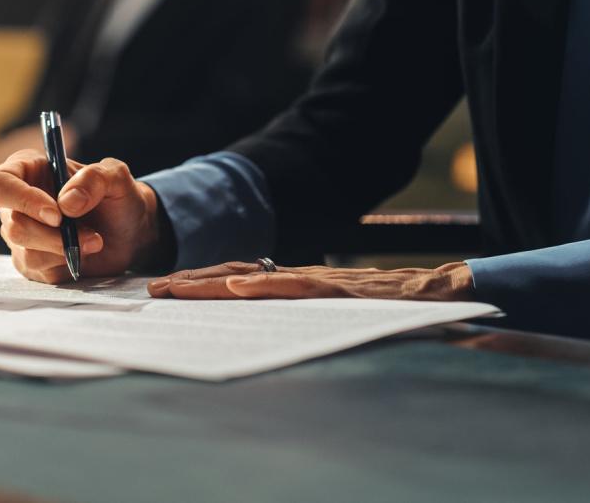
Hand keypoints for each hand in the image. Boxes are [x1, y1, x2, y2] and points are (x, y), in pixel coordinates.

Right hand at [0, 150, 164, 283]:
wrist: (129, 231)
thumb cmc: (117, 197)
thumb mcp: (117, 177)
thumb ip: (95, 178)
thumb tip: (66, 203)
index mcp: (26, 169)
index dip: (22, 200)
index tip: (58, 215)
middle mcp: (16, 202)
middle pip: (13, 226)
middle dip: (55, 235)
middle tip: (89, 234)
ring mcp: (20, 234)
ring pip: (26, 252)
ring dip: (66, 250)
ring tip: (93, 240)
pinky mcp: (30, 262)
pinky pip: (38, 271)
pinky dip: (66, 263)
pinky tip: (83, 253)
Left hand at [146, 261, 474, 300]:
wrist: (436, 292)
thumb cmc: (386, 306)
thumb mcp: (332, 311)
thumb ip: (301, 312)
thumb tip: (259, 316)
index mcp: (296, 283)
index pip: (240, 277)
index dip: (201, 282)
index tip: (166, 290)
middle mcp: (300, 277)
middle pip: (236, 272)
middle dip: (191, 281)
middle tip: (153, 288)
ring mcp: (317, 280)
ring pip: (256, 276)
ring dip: (212, 282)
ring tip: (177, 288)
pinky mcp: (337, 288)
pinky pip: (295, 285)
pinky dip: (264, 284)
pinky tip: (237, 287)